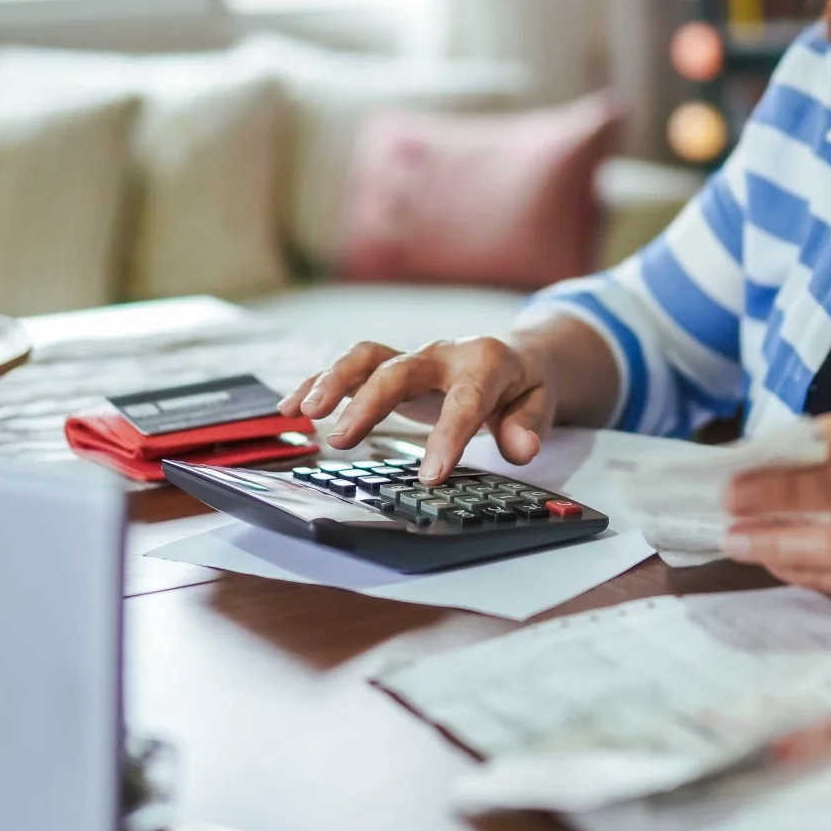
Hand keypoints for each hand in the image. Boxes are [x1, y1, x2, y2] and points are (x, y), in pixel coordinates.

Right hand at [277, 337, 553, 482]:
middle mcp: (441, 354)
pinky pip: (349, 369)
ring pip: (366, 358)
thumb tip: (522, 449)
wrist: (513, 355)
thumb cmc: (522, 386)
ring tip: (304, 413)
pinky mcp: (389, 366)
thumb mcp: (540, 404)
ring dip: (332, 382)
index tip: (431, 476)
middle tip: (343, 440)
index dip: (447, 438)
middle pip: (399, 370)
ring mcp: (411, 357)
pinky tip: (290, 408)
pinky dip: (317, 383)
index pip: (464, 401)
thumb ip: (528, 426)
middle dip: (368, 403)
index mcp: (484, 363)